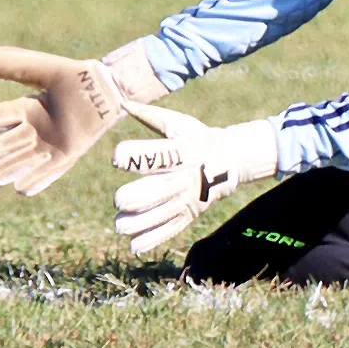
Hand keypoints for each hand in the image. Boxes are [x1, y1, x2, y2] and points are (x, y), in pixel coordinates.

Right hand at [0, 45, 161, 195]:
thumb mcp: (45, 69)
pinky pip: (49, 172)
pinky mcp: (67, 156)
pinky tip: (21, 189)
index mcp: (26, 109)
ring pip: (22, 161)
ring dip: (5, 170)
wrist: (107, 91)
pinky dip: (36, 181)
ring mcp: (50, 145)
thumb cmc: (76, 78)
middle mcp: (34, 130)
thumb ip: (19, 64)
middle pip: (6, 145)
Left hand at [110, 104, 280, 254]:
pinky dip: (152, 240)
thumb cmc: (197, 137)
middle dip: (136, 197)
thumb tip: (121, 101)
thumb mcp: (179, 122)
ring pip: (162, 214)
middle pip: (159, 190)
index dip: (134, 156)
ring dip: (138, 223)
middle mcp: (184, 175)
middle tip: (118, 200)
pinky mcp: (189, 214)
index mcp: (180, 150)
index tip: (117, 158)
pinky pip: (170, 230)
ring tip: (119, 224)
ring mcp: (188, 198)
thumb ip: (149, 115)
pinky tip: (133, 246)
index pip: (156, 155)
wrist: (231, 160)